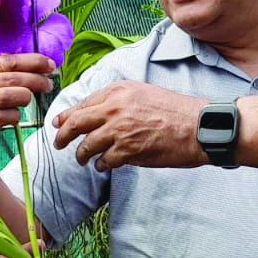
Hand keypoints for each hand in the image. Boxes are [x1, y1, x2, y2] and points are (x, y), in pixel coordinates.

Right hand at [0, 53, 55, 162]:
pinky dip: (14, 115)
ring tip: (29, 100)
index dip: (31, 61)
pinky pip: (3, 116)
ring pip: (7, 95)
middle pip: (10, 78)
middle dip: (35, 79)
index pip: (5, 60)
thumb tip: (30, 66)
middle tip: (48, 84)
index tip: (48, 65)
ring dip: (25, 97)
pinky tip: (15, 116)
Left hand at [51, 82, 204, 170]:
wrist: (199, 126)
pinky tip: (103, 166)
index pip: (82, 104)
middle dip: (62, 135)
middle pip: (76, 123)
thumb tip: (95, 113)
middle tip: (58, 144)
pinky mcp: (127, 151)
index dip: (66, 116)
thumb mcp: (143, 93)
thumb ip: (118, 100)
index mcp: (118, 91)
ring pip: (87, 146)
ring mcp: (119, 130)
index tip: (59, 123)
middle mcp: (114, 108)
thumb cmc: (175, 110)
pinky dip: (101, 165)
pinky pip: (103, 161)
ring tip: (82, 160)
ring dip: (81, 155)